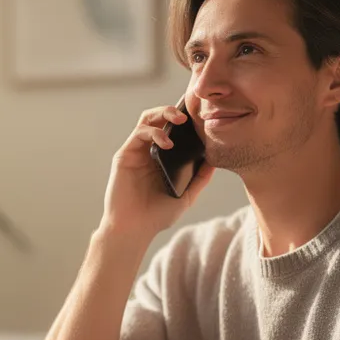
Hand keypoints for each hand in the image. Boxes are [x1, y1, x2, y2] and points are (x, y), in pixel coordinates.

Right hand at [100, 104, 215, 240]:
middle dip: (173, 110)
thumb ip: (200, 178)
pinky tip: (167, 143)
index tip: (200, 116)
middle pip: (159, 119)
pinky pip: (139, 133)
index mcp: (162, 159)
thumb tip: (214, 160)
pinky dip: (154, 132)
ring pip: (147, 119)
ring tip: (179, 120)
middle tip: (189, 114)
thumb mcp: (186, 196)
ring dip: (163, 113)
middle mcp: (148, 152)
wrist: (134, 229)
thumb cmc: (157, 216)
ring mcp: (136, 152)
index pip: (173, 130)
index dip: (185, 121)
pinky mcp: (124, 155)